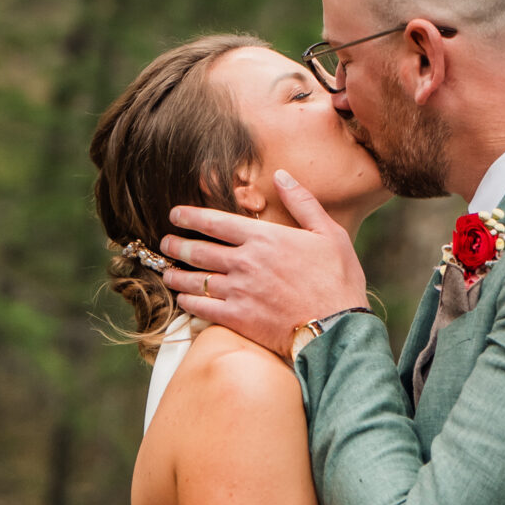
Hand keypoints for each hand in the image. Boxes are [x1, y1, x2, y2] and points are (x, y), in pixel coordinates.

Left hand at [161, 172, 368, 355]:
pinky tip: (183, 298)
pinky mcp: (237, 319)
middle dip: (176, 244)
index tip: (175, 215)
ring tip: (166, 270)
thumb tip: (283, 175)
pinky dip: (188, 301)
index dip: (190, 216)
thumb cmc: (338, 280)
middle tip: (165, 242)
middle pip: (199, 249)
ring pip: (195, 279)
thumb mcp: (329, 233)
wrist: (338, 328)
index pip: (215, 222)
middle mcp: (245, 262)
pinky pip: (202, 307)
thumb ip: (302, 202)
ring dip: (176, 273)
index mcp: (264, 238)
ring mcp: (238, 292)